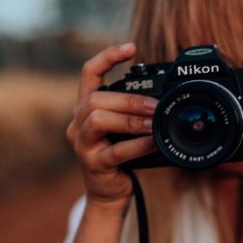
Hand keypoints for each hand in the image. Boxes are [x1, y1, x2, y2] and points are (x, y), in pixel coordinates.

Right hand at [65, 43, 157, 208]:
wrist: (110, 194)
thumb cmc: (121, 157)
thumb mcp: (125, 129)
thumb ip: (134, 112)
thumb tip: (165, 98)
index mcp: (86, 109)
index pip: (89, 73)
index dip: (107, 57)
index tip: (131, 47)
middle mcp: (78, 124)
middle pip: (95, 98)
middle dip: (128, 99)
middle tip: (155, 105)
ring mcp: (82, 145)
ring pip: (98, 120)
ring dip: (130, 119)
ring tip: (153, 123)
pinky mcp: (93, 165)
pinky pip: (114, 151)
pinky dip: (137, 145)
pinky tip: (153, 143)